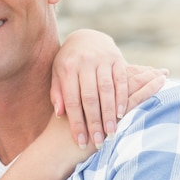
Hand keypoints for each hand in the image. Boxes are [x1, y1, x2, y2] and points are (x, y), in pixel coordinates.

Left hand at [50, 29, 166, 148]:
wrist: (86, 36)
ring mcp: (102, 60)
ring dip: (109, 114)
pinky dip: (122, 98)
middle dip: (94, 122)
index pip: (72, 100)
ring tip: (111, 133)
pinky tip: (122, 114)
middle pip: (90, 97)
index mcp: (67, 68)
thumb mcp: (57, 73)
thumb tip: (60, 113)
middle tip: (97, 142)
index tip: (80, 141)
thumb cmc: (68, 62)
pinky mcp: (117, 59)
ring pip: (106, 91)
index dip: (76, 122)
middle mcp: (84, 63)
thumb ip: (57, 92)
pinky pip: (121, 81)